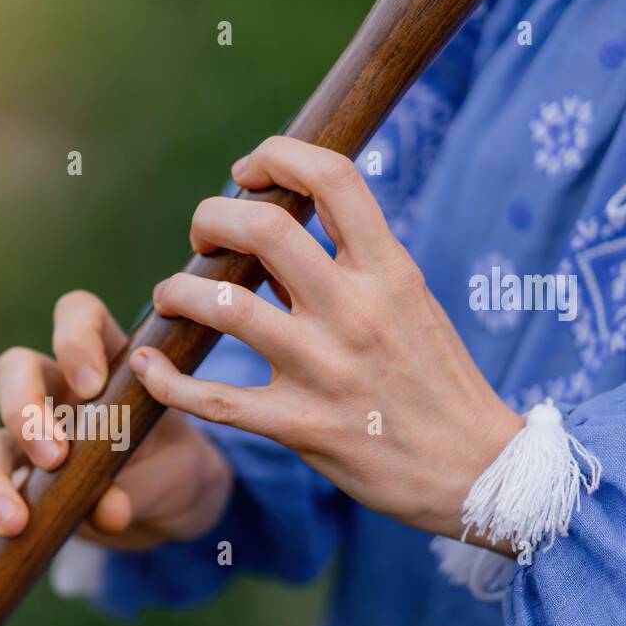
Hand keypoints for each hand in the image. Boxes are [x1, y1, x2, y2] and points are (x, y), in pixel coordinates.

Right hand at [0, 290, 233, 573]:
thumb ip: (141, 484)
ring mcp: (28, 442)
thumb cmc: (171, 466)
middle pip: (15, 370)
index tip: (90, 386)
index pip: (77, 315)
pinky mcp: (17, 489)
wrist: (165, 503)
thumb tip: (108, 509)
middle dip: (24, 410)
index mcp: (103, 364)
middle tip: (54, 458)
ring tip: (13, 522)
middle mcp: (57, 393)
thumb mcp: (170, 474)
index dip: (75, 339)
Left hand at [127, 137, 523, 548]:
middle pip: (262, 231)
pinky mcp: (301, 427)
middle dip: (211, 219)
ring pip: (225, 307)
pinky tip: (148, 366)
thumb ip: (352, 263)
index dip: (278, 156)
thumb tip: (281, 220)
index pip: (333, 177)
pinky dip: (167, 381)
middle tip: (201, 237)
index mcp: (389, 271)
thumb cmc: (435, 380)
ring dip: (180, 292)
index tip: (248, 171)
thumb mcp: (410, 302)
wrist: (478, 469)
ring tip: (172, 297)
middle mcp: (355, 312)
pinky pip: (214, 400)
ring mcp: (325, 370)